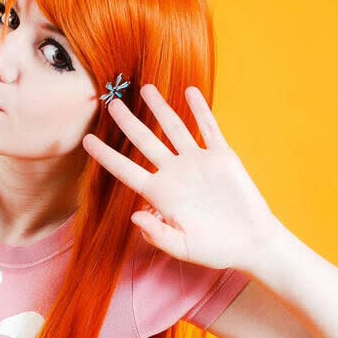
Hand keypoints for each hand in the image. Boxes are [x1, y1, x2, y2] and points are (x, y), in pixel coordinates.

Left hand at [82, 84, 283, 269]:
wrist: (251, 243)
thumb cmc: (215, 250)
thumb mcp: (183, 248)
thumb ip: (158, 235)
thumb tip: (134, 217)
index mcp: (160, 195)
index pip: (126, 170)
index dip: (106, 155)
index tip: (86, 140)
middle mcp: (174, 174)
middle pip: (145, 142)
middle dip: (128, 122)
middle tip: (111, 103)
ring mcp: (197, 163)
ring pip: (174, 128)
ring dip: (160, 108)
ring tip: (146, 87)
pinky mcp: (222, 158)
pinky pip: (209, 129)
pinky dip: (200, 110)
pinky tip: (190, 92)